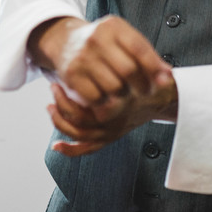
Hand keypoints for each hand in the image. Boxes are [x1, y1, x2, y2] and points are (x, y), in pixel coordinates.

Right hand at [29, 15, 171, 105]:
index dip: (154, 68)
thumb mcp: (124, 39)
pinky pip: (97, 98)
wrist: (66, 42)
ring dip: (123, 95)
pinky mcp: (72, 75)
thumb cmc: (104, 43)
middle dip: (142, 85)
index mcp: (114, 26)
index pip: (139, 48)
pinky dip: (105, 101)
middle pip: (128, 70)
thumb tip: (168, 76)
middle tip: (146, 91)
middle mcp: (96, 39)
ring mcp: (83, 57)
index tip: (163, 81)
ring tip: (123, 91)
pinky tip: (106, 95)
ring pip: (114, 87)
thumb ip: (147, 55)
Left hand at [48, 73, 177, 156]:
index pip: (86, 107)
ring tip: (49, 106)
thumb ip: (121, 60)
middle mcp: (116, 121)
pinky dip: (70, 150)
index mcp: (121, 103)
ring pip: (80, 135)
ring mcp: (112, 132)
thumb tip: (91, 72)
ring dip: (61, 123)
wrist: (162, 96)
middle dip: (62, 105)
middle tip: (52, 89)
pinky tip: (56, 146)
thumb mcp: (139, 64)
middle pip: (80, 121)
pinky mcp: (110, 139)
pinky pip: (87, 150)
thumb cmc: (149, 77)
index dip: (68, 97)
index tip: (57, 82)